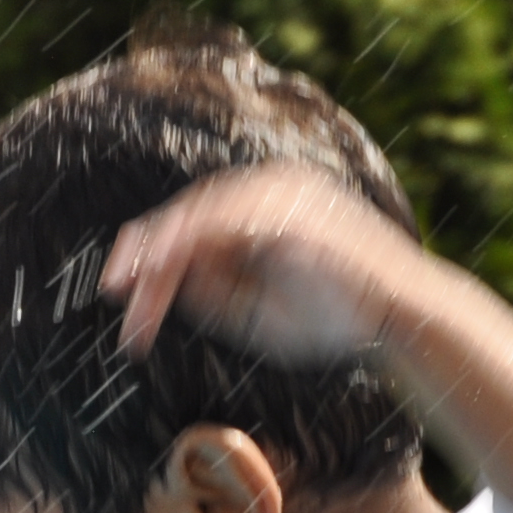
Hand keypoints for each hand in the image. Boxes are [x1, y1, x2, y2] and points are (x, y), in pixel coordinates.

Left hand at [101, 162, 423, 371]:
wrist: (401, 322)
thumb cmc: (335, 321)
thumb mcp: (255, 311)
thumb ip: (211, 291)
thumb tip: (159, 281)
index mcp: (266, 208)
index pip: (194, 222)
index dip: (151, 254)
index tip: (117, 290)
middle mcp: (273, 190)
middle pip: (189, 214)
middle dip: (145, 256)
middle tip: (111, 292)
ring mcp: (286, 194)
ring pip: (201, 214)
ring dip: (160, 254)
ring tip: (128, 290)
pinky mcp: (295, 210)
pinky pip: (227, 219)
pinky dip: (188, 242)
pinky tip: (161, 268)